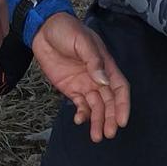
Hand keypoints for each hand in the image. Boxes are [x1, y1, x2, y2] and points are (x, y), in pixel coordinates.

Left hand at [30, 15, 129, 140]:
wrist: (43, 29)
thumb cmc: (67, 29)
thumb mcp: (82, 41)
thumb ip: (93, 61)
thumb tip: (103, 81)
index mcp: (106, 65)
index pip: (119, 88)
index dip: (122, 105)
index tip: (122, 121)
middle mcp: (98, 77)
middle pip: (109, 102)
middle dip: (111, 118)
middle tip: (109, 133)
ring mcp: (84, 84)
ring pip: (95, 107)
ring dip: (97, 121)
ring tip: (97, 136)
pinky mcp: (70, 88)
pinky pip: (80, 105)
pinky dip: (82, 114)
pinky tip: (80, 120)